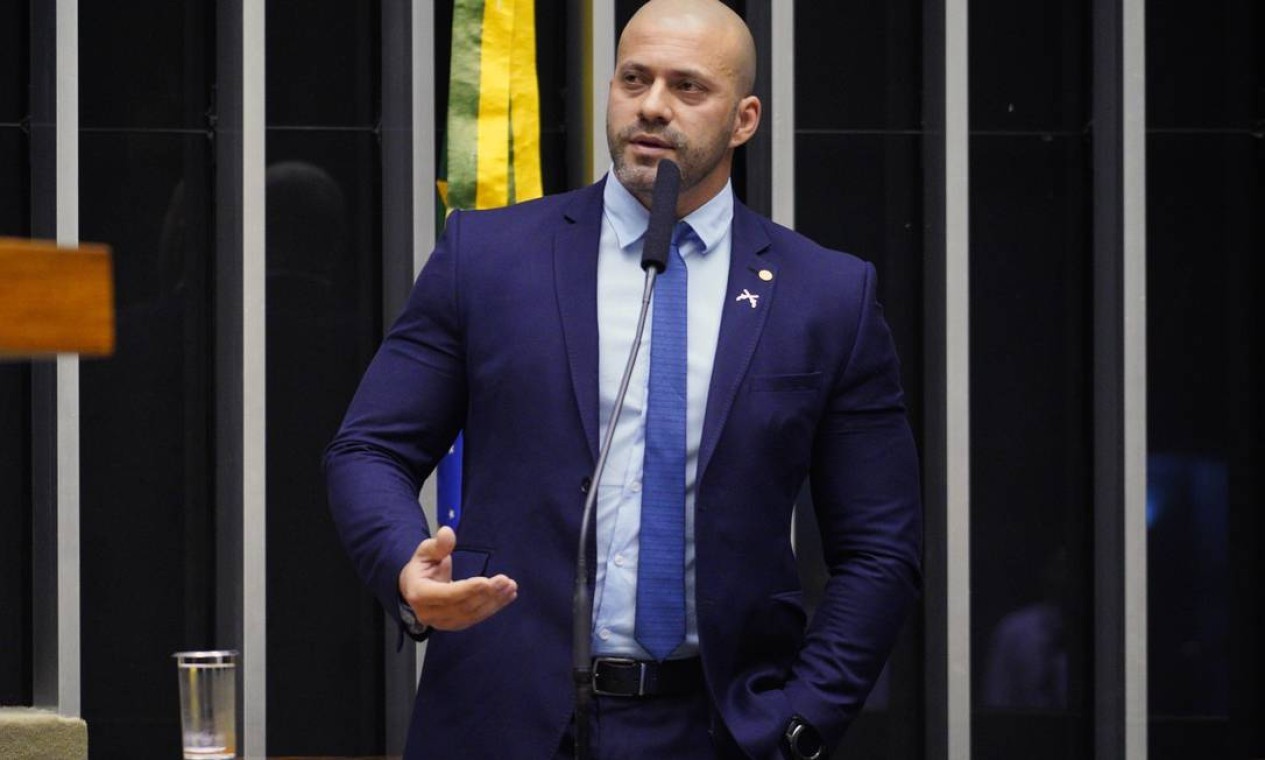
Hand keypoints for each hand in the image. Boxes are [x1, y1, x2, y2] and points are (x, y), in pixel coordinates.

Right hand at [398, 526, 517, 630]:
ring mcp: (443, 622)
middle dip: (487, 594)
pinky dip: (494, 607)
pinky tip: (508, 596)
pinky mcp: (456, 624)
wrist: (415, 588)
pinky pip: (477, 617)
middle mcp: (430, 613)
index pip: (446, 595)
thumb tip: (447, 532)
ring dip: (495, 601)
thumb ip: (438, 544)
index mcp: (419, 594)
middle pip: (463, 606)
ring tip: (510, 586)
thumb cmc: (422, 568)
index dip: (467, 589)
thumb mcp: (425, 551)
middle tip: (505, 580)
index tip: (486, 581)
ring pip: (473, 614)